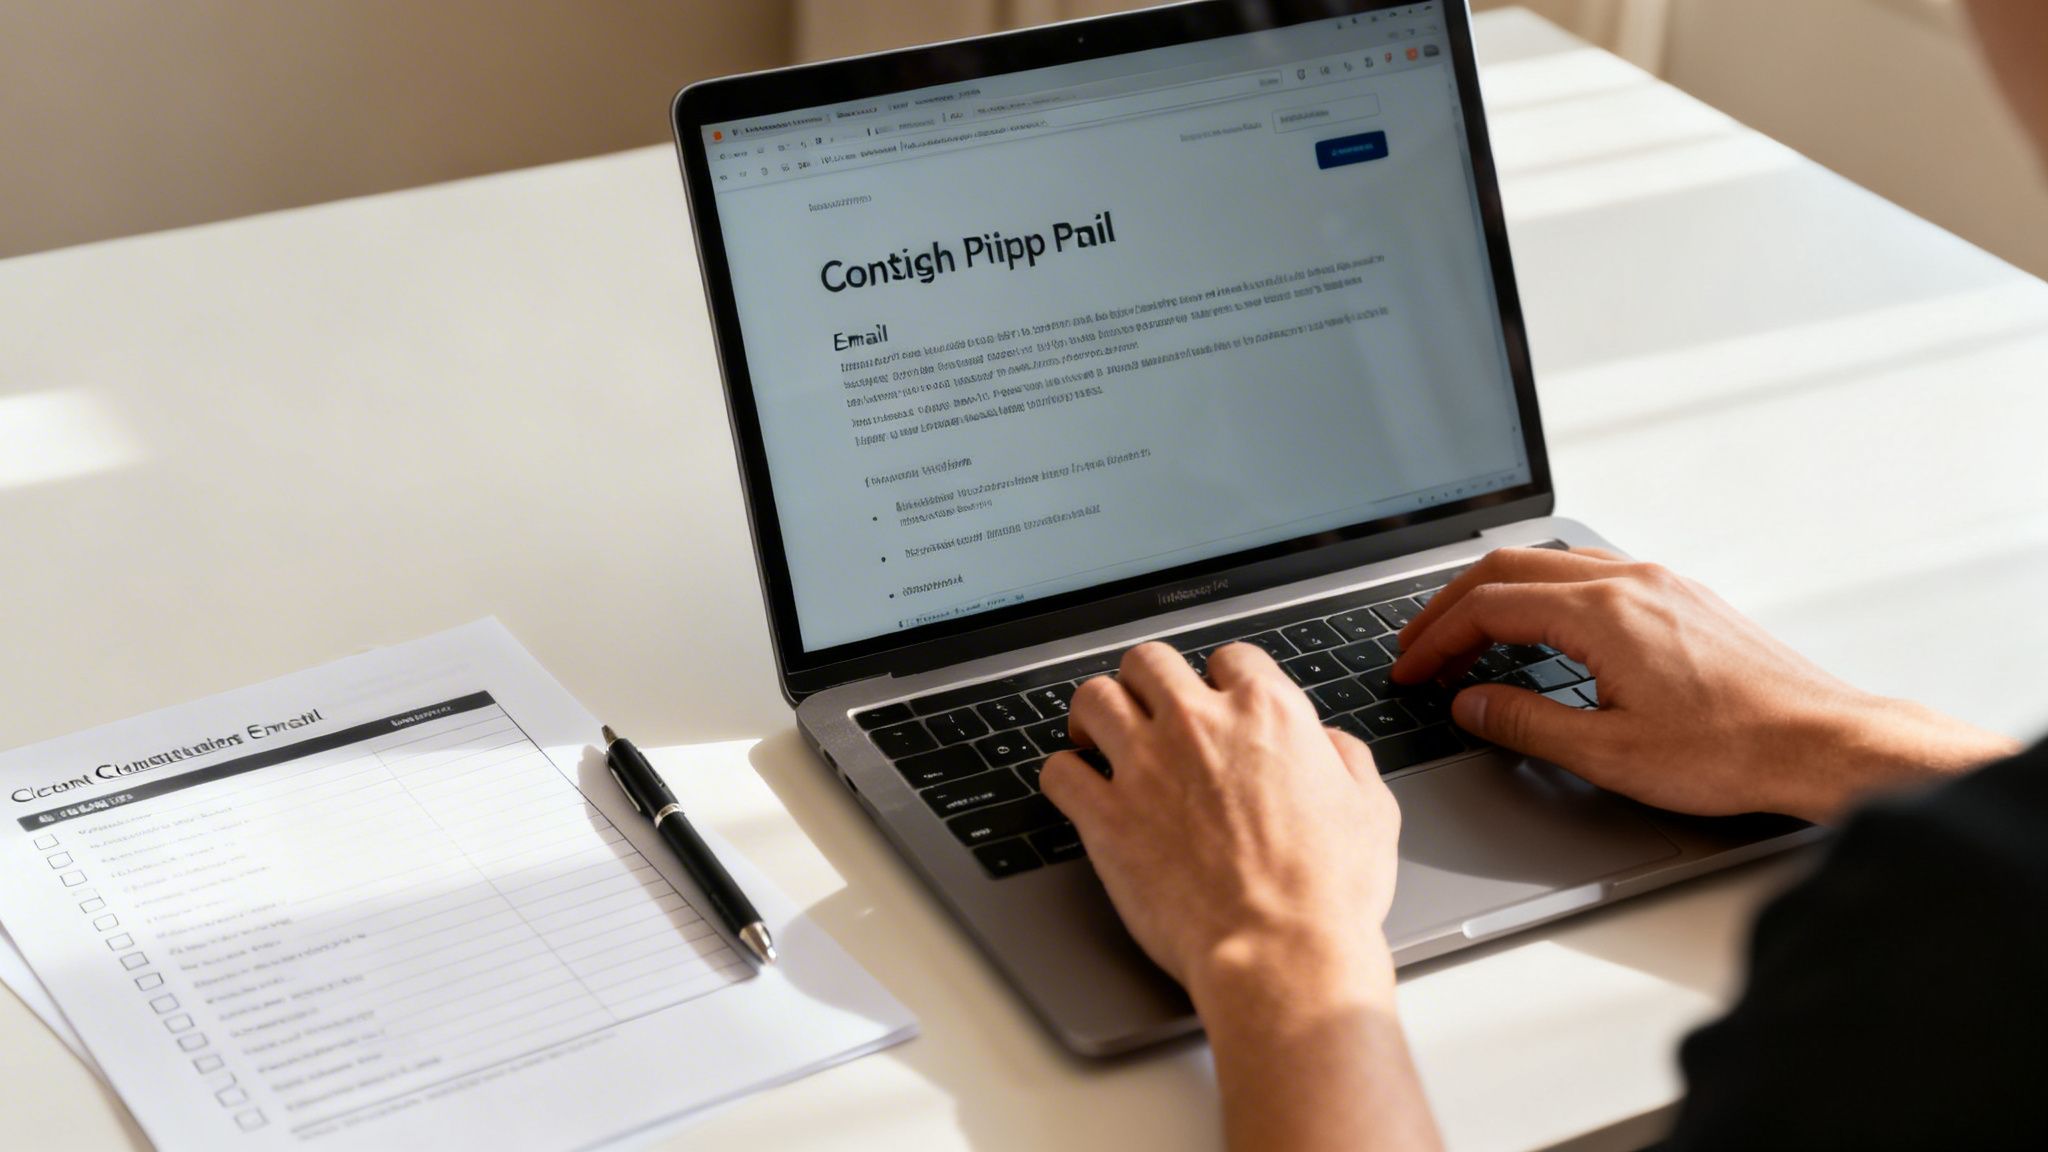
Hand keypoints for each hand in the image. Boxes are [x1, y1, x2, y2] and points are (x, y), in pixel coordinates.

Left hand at [1039, 641, 1399, 1002]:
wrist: (1281, 950)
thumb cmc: (1328, 891)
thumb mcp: (1370, 809)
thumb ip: (1345, 759)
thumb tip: (1327, 744)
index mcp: (1267, 713)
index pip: (1229, 658)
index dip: (1220, 678)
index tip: (1212, 699)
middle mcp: (1199, 724)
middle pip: (1149, 662)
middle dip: (1146, 681)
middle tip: (1146, 709)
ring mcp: (1146, 765)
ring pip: (1095, 698)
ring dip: (1096, 713)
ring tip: (1097, 735)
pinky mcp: (1106, 816)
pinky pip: (1059, 771)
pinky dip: (1064, 775)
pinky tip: (1077, 788)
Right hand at [1392, 547, 2018, 823]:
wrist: (1822, 743)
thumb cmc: (1731, 750)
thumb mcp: (1608, 753)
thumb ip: (1526, 724)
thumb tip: (1471, 706)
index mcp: (1602, 612)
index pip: (1489, 606)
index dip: (1435, 638)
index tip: (1410, 669)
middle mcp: (1630, 582)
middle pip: (1511, 568)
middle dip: (1452, 606)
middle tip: (1420, 646)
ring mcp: (1661, 584)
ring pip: (1553, 564)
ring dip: (1498, 595)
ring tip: (1468, 636)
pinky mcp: (1684, 599)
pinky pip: (1592, 574)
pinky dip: (1544, 595)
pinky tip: (1540, 630)